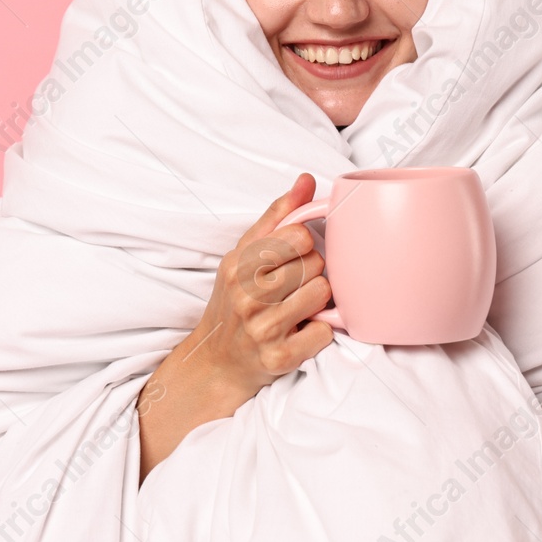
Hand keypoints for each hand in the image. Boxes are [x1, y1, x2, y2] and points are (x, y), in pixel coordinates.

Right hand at [182, 171, 335, 399]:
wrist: (218, 361)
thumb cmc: (235, 301)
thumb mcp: (243, 255)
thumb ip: (277, 216)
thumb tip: (307, 180)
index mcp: (239, 264)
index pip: (299, 235)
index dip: (305, 244)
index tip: (295, 255)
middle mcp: (247, 295)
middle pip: (315, 264)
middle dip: (312, 273)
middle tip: (295, 286)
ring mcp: (262, 327)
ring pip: (322, 295)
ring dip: (318, 301)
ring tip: (299, 306)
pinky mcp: (279, 357)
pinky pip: (323, 332)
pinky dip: (318, 332)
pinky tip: (300, 331)